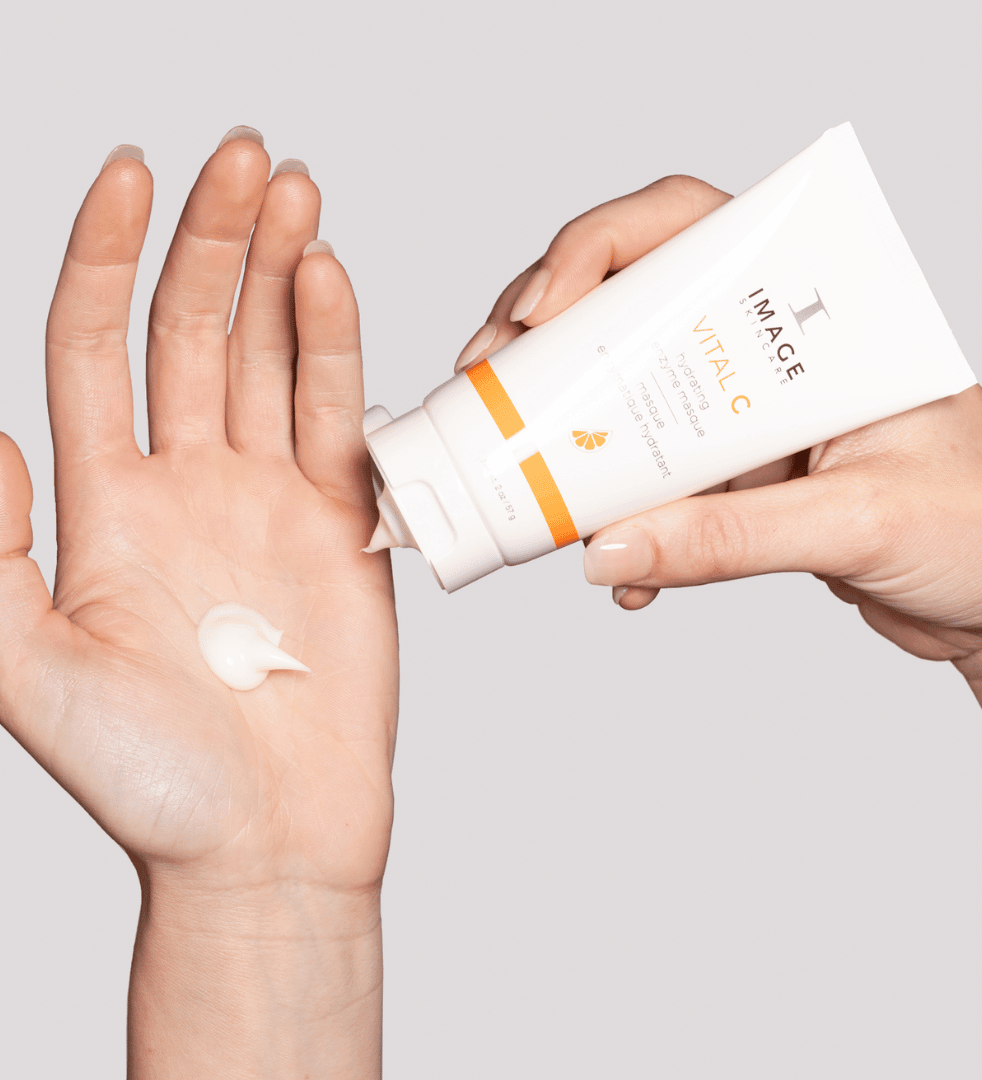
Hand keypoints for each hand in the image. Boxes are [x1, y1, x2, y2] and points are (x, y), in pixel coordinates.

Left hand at [0, 129, 395, 1076]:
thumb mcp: (28, 677)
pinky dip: (338, 349)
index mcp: (107, 508)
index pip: (97, 348)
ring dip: (280, 272)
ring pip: (273, 360)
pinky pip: (342, 422)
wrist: (265, 844)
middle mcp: (188, 487)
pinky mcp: (344, 531)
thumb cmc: (151, 783)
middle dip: (213, 237)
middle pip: (194, 333)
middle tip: (243, 155)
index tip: (130, 172)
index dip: (105, 256)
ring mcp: (270, 503)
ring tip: (294, 190)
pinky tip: (331, 282)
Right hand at [457, 175, 981, 702]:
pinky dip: (613, 520)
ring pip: (617, 390)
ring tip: (525, 475)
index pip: (685, 223)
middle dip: (540, 335)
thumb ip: (730, 540)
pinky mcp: (729, 480)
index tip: (537, 313)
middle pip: (623, 300)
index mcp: (805, 313)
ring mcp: (738, 413)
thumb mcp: (857, 521)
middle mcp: (759, 350)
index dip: (595, 248)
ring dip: (558, 428)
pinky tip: (616, 562)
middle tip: (487, 379)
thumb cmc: (981, 528)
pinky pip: (642, 480)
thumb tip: (606, 548)